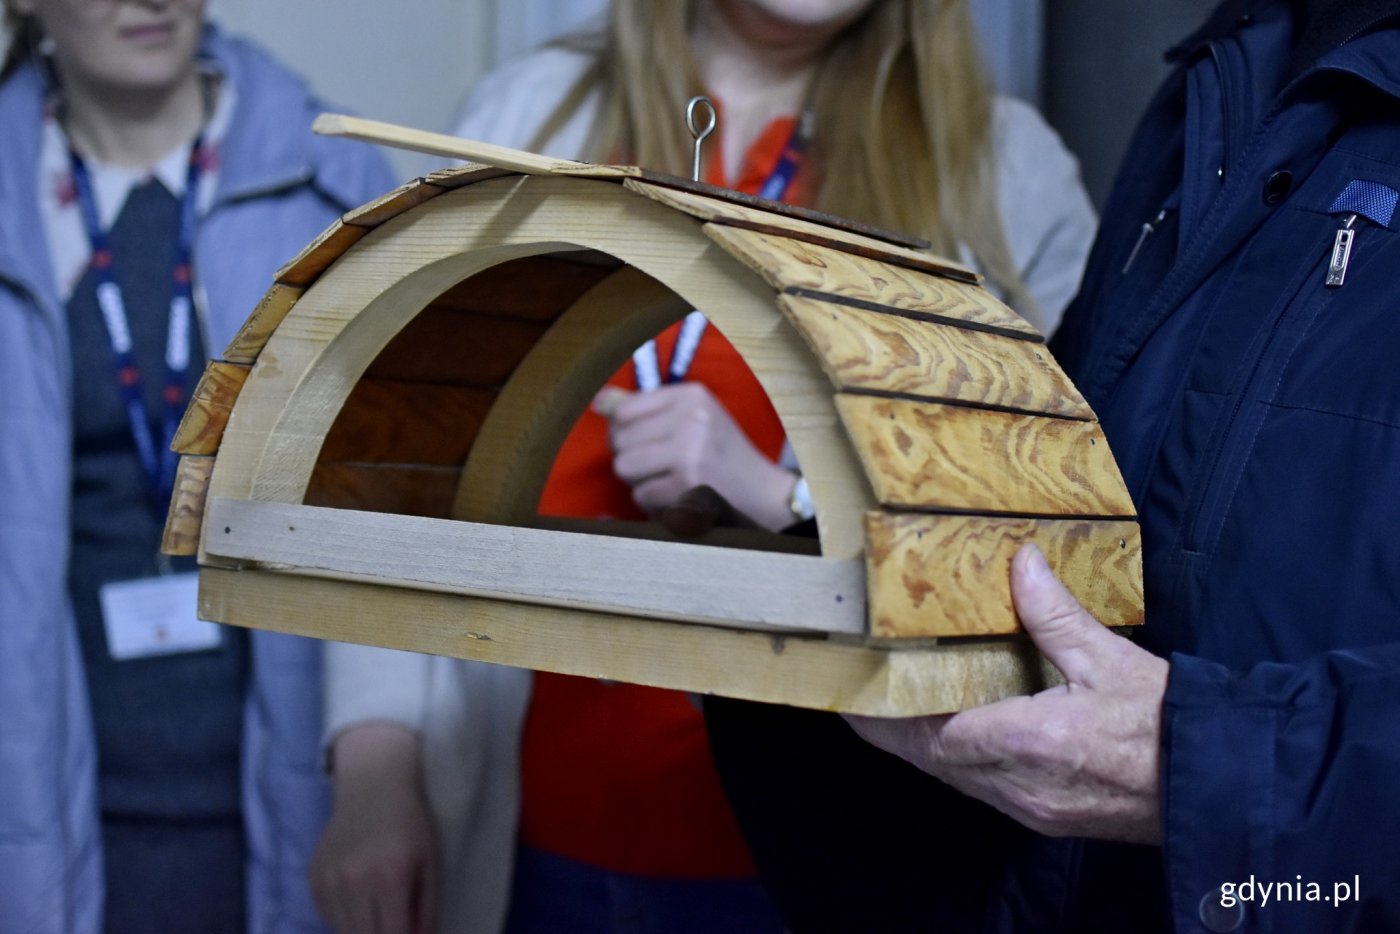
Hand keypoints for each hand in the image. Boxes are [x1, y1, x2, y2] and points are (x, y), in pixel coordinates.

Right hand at [310, 724, 438, 933]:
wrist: (371, 787)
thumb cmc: (409, 825)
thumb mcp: (431, 864)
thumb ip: (426, 910)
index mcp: (390, 878)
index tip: (406, 932)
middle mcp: (354, 882)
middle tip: (392, 923)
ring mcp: (329, 881)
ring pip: (343, 932)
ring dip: (362, 930)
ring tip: (378, 913)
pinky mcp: (313, 879)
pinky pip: (328, 917)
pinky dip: (345, 920)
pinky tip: (359, 900)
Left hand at [595, 384, 796, 530]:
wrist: (763, 494)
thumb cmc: (721, 456)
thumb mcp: (692, 419)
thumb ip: (644, 410)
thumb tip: (599, 401)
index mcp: (691, 395)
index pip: (624, 411)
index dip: (625, 434)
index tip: (647, 445)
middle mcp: (691, 417)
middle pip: (620, 442)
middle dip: (634, 461)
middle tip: (665, 468)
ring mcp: (690, 450)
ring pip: (625, 468)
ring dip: (642, 483)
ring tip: (672, 482)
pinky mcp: (688, 483)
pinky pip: (642, 495)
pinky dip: (656, 504)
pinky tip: (681, 498)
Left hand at [848, 544, 1167, 843]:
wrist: (1216, 786)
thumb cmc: (1167, 725)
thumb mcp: (1109, 660)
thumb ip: (1055, 615)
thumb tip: (1021, 565)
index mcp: (1026, 741)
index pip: (928, 733)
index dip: (882, 717)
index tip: (851, 695)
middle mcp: (1017, 783)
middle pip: (930, 759)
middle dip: (893, 729)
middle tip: (865, 694)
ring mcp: (1030, 807)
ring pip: (954, 776)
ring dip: (924, 744)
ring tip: (900, 704)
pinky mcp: (1046, 816)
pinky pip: (983, 787)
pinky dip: (959, 759)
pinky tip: (959, 729)